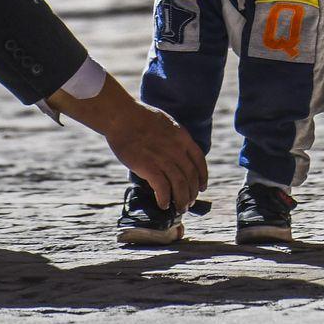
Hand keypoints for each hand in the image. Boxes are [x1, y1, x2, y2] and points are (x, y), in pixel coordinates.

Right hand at [48, 75, 207, 210]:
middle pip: (191, 177)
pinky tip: (162, 204)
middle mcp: (177, 149)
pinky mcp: (149, 166)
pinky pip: (162, 188)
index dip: (203, 177)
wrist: (121, 115)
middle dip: (192, 193)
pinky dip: (164, 199)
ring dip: (181, 200)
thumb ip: (174, 138)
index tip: (202, 187)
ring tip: (179, 208)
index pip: (200, 161)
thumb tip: (176, 152)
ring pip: (180, 186)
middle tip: (188, 203)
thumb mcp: (165, 123)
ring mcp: (163, 158)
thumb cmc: (138, 117)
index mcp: (182, 137)